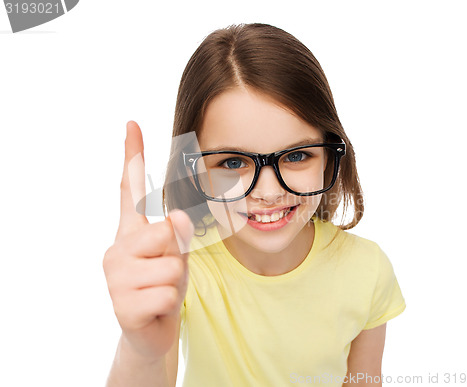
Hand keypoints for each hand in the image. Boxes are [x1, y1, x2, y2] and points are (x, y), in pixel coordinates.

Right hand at [103, 121, 193, 360]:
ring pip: (173, 266)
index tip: (132, 124)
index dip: (133, 155)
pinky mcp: (122, 304)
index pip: (130, 187)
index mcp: (130, 232)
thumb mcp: (178, 256)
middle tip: (164, 274)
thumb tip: (174, 216)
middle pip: (166, 233)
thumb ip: (177, 234)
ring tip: (159, 291)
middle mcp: (117, 248)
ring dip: (176, 283)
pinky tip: (154, 309)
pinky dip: (169, 304)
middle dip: (177, 256)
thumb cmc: (164, 287)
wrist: (153, 331)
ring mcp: (115, 276)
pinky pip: (167, 294)